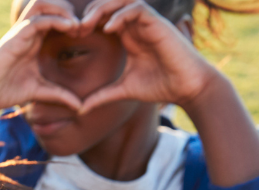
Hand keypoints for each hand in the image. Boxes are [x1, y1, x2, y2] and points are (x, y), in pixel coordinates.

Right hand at [0, 1, 81, 128]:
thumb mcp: (40, 92)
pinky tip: (70, 29)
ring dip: (64, 9)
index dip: (74, 20)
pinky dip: (57, 19)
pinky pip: (39, 18)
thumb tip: (81, 108)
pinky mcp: (15, 36)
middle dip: (71, 10)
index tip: (89, 33)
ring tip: (77, 26)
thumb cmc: (6, 91)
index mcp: (35, 39)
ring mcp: (21, 32)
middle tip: (85, 28)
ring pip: (44, 3)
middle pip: (51, 2)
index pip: (56, 16)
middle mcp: (28, 31)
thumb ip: (60, 95)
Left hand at [77, 0, 216, 114]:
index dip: (87, 23)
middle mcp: (136, 26)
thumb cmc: (159, 86)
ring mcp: (147, 23)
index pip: (104, 19)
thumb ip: (101, 96)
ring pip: (123, 1)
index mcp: (128, 37)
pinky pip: (137, 9)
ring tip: (87, 24)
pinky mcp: (158, 24)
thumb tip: (79, 110)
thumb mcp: (122, 91)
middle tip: (75, 28)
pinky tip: (109, 28)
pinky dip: (121, 15)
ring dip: (103, 9)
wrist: (186, 87)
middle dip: (90, 13)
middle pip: (110, 5)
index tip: (72, 36)